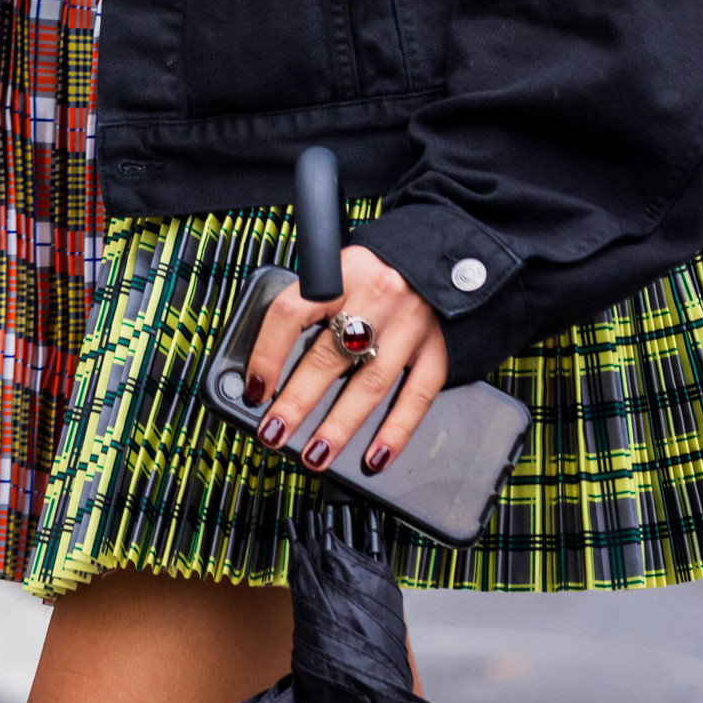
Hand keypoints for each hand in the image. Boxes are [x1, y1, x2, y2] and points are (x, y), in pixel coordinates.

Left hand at [242, 243, 447, 477]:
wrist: (446, 245)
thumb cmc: (383, 264)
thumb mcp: (344, 265)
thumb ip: (316, 303)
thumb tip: (275, 359)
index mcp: (345, 272)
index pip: (292, 312)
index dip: (267, 352)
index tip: (255, 386)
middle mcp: (376, 297)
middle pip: (328, 357)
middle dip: (296, 402)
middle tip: (273, 432)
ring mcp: (410, 326)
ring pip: (369, 384)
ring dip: (339, 426)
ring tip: (314, 456)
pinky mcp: (439, 347)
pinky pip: (416, 396)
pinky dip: (395, 432)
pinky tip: (375, 457)